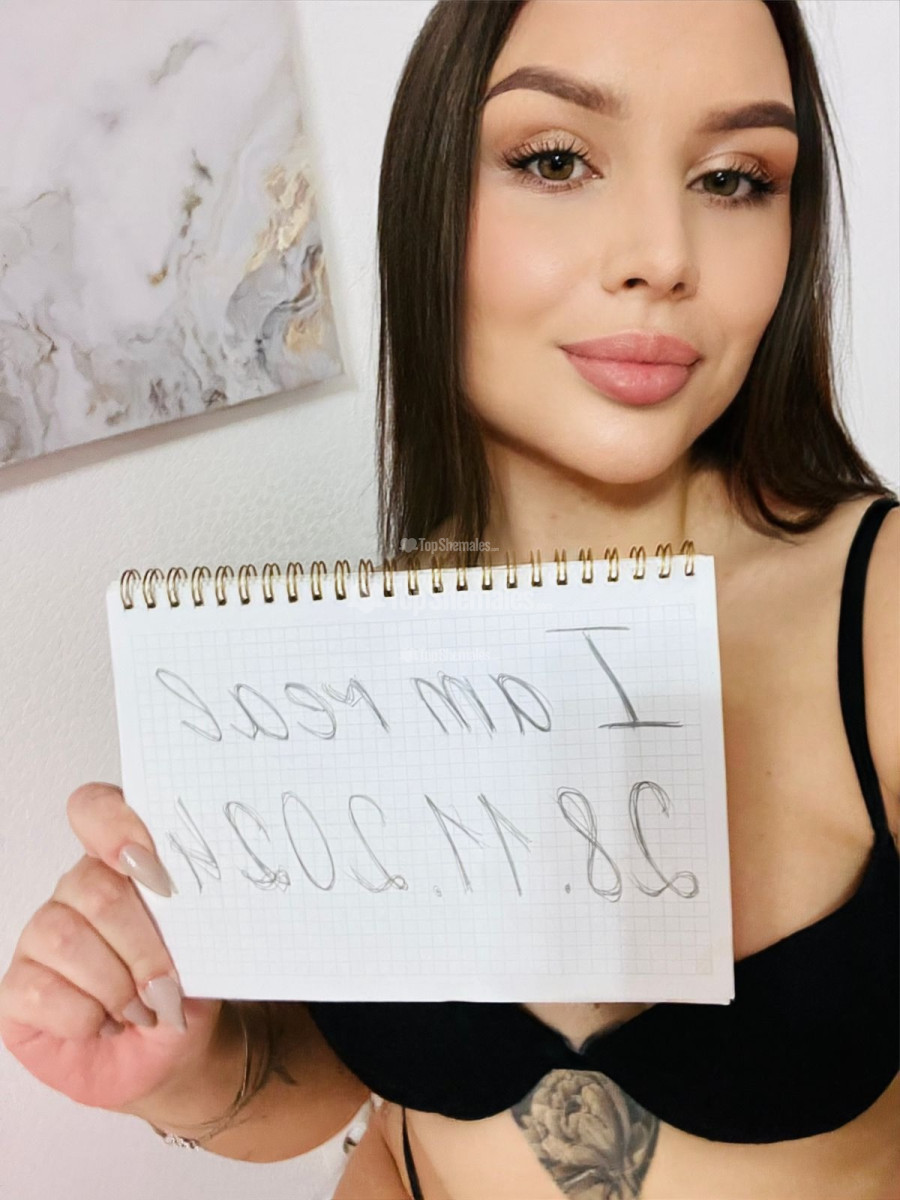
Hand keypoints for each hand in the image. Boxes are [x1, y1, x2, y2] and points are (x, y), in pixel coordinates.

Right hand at [0, 782, 223, 1112]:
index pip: (94, 808)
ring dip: (116, 985)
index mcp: (122, 864)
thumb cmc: (185, 992)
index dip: (114, 826)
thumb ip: (196, 914)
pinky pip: (39, 989)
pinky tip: (104, 1024)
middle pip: (94, 889)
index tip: (150, 866)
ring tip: (141, 1010)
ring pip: (64, 938)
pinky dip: (85, 1016)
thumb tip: (201, 901)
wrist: (169, 1055)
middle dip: (141, 946)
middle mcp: (76, 892)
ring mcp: (40, 938)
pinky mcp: (18, 988)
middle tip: (165, 986)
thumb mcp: (205, 949)